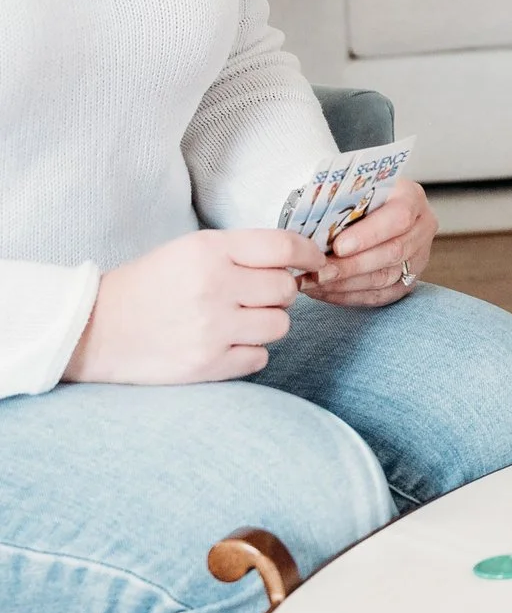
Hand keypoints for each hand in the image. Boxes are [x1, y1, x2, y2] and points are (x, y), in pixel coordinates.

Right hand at [64, 229, 324, 384]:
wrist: (95, 328)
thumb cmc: (150, 285)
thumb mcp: (190, 250)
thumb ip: (243, 252)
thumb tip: (300, 261)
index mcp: (209, 251)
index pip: (284, 248)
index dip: (309, 255)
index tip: (315, 263)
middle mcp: (213, 287)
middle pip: (286, 291)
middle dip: (278, 293)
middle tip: (252, 297)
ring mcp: (211, 329)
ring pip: (280, 326)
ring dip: (266, 324)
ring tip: (236, 321)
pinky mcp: (207, 364)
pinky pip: (260, 358)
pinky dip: (248, 352)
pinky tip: (223, 343)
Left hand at [308, 181, 436, 307]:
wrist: (365, 212)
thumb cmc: (352, 197)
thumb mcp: (348, 189)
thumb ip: (336, 203)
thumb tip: (309, 227)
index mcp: (410, 197)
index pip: (399, 217)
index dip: (369, 234)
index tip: (338, 247)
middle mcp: (422, 227)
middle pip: (393, 251)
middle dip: (351, 265)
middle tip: (319, 272)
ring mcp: (418, 256)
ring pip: (386, 277)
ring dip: (345, 284)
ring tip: (313, 282)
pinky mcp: (408, 280)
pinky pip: (380, 295)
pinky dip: (349, 296)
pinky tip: (324, 292)